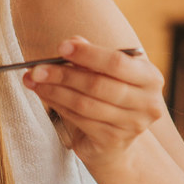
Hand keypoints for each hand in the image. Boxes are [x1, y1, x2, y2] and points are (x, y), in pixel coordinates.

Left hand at [23, 36, 166, 168]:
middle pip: (97, 84)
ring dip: (54, 90)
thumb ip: (92, 54)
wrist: (116, 140)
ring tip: (33, 80)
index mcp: (150, 78)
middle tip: (36, 68)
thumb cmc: (110, 95)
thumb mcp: (106, 71)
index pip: (117, 62)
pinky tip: (44, 95)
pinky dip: (57, 105)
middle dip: (63, 74)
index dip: (88, 54)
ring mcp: (131, 125)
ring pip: (84, 103)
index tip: (61, 47)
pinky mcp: (112, 140)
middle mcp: (147, 103)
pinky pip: (78, 119)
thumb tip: (72, 42)